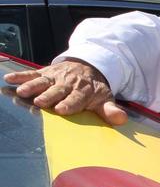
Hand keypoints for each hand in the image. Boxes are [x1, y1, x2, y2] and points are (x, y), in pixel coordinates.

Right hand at [3, 59, 127, 124]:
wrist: (88, 66)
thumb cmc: (94, 89)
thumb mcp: (105, 99)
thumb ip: (110, 111)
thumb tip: (121, 120)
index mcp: (83, 92)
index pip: (76, 99)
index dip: (70, 104)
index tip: (62, 109)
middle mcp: (68, 84)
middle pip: (58, 91)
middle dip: (49, 96)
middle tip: (41, 102)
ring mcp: (55, 78)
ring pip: (43, 82)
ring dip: (32, 86)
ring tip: (22, 92)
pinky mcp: (45, 73)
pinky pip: (32, 74)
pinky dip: (21, 76)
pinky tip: (9, 79)